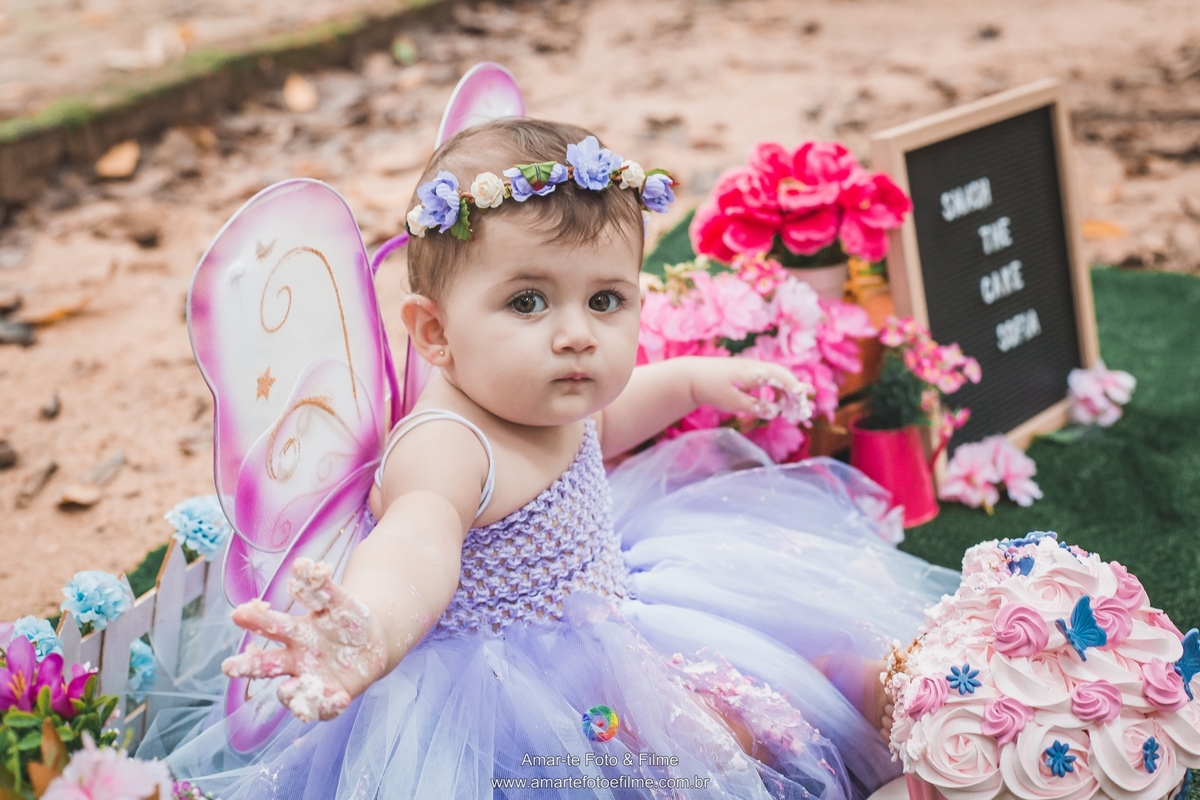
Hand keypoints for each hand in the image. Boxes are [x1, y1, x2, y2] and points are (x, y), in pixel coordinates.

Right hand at [221, 558, 386, 722]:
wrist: (371, 643)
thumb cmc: (346, 619)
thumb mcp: (338, 601)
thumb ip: (321, 587)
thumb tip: (301, 565)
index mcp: (294, 632)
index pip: (269, 626)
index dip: (255, 620)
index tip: (238, 613)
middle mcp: (295, 660)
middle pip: (266, 664)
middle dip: (247, 665)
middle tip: (228, 666)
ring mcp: (310, 680)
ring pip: (290, 691)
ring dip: (288, 693)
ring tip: (288, 688)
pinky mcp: (330, 697)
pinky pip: (325, 707)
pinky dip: (329, 705)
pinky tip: (340, 698)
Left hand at [690, 358, 812, 423]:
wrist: (692, 376)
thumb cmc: (711, 389)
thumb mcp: (733, 402)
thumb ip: (755, 407)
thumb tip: (775, 412)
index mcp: (753, 372)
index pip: (781, 378)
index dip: (794, 389)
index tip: (803, 400)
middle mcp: (756, 367)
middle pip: (783, 377)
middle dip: (795, 393)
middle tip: (803, 411)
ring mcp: (752, 368)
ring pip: (777, 378)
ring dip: (787, 393)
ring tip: (793, 411)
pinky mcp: (748, 373)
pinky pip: (769, 380)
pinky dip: (777, 391)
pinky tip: (778, 404)